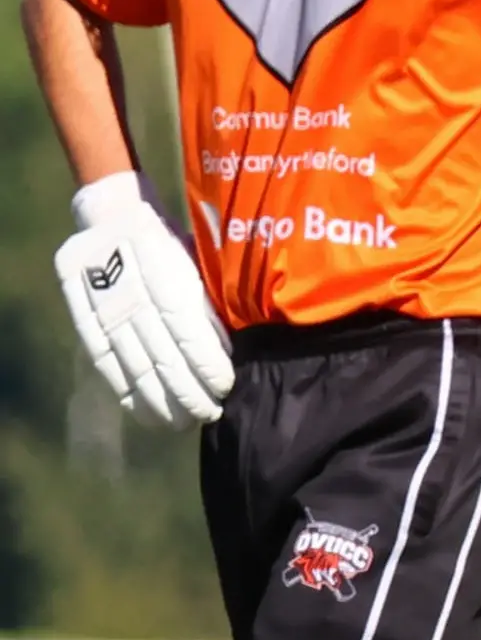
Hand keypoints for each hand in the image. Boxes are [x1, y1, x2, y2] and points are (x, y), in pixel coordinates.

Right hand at [53, 173, 231, 430]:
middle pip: (161, 355)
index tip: (226, 387)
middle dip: (188, 392)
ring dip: (160, 400)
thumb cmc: (172, 242)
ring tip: (183, 423)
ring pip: (133, 365)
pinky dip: (126, 391)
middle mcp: (129, 292)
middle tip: (211, 414)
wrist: (113, 216)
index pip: (186, 330)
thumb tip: (237, 350)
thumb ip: (211, 301)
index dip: (207, 364)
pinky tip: (145, 413)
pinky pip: (105, 361)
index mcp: (162, 272)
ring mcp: (102, 306)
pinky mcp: (84, 316)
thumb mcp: (197, 260)